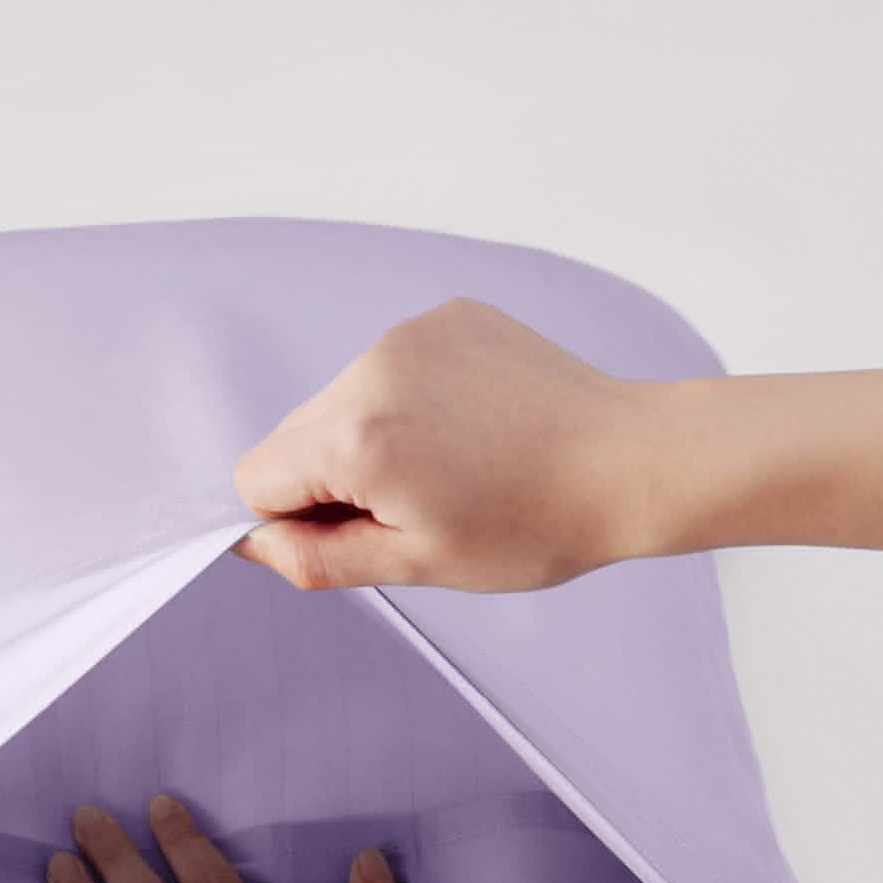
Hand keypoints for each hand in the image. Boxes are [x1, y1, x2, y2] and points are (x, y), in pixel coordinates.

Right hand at [232, 297, 659, 592]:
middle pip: (293, 435)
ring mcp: (410, 333)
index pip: (256, 476)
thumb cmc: (531, 525)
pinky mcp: (445, 318)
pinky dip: (407, 403)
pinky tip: (466, 429)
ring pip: (338, 403)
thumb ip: (314, 557)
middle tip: (412, 507)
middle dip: (330, 478)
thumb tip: (252, 541)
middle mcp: (371, 370)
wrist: (630, 462)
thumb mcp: (412, 564)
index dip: (294, 518)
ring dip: (368, 441)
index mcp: (356, 438)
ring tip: (448, 468)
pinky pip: (387, 369)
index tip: (358, 532)